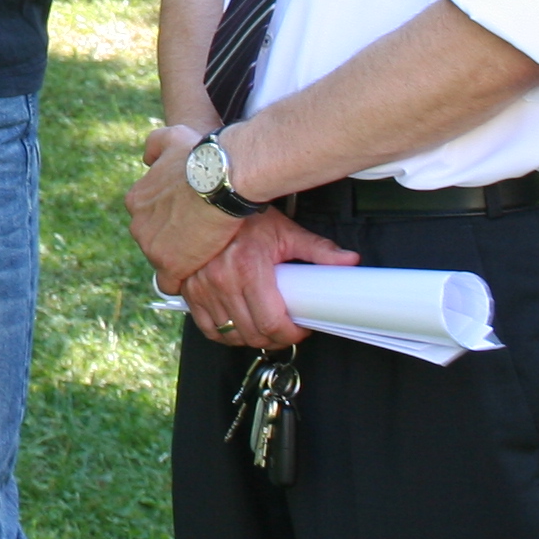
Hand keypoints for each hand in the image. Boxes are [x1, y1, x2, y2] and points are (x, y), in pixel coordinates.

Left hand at [125, 124, 244, 289]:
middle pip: (155, 241)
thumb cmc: (200, 158)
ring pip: (164, 261)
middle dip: (175, 242)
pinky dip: (185, 280)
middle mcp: (137, 224)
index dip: (171, 222)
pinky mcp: (170, 265)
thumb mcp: (173, 138)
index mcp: (137, 200)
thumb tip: (147, 159)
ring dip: (183, 260)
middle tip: (202, 238)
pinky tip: (201, 272)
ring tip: (208, 253)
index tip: (190, 222)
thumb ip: (155, 145)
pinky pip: (171, 283)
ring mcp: (151, 247)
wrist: (221, 180)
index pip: (150, 220)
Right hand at [165, 210, 358, 349]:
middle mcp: (221, 281)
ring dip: (249, 338)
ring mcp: (202, 287)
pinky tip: (236, 326)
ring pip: (229, 334)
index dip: (290, 334)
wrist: (212, 200)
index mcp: (248, 269)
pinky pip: (205, 327)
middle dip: (274, 338)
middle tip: (286, 330)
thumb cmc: (247, 216)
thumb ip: (319, 249)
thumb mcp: (286, 232)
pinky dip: (222, 333)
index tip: (299, 329)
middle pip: (252, 333)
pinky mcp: (189, 289)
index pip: (271, 322)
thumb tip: (349, 261)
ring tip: (263, 328)